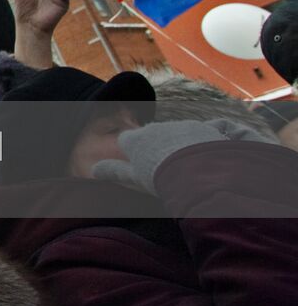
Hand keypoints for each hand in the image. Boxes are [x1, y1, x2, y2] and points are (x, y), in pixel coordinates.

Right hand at [92, 118, 273, 193]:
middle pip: (153, 137)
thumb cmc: (162, 177)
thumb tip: (94, 171)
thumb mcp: (134, 178)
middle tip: (167, 172)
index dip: (133, 154)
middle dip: (158, 150)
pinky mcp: (203, 128)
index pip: (128, 141)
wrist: (198, 171)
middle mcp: (156, 129)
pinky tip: (211, 157)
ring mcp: (180, 126)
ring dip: (181, 147)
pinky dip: (205, 141)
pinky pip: (203, 132)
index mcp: (136, 140)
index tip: (142, 168)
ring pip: (177, 135)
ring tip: (190, 169)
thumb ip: (114, 172)